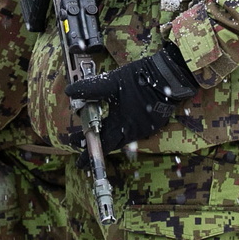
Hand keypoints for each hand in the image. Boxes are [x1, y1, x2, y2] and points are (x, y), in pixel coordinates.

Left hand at [66, 43, 199, 151]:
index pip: (102, 145)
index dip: (88, 154)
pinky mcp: (152, 122)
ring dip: (108, 134)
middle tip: (80, 141)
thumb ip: (90, 89)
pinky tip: (118, 118)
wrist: (169, 76)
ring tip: (97, 127)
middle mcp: (133, 131)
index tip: (79, 163)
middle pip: (110, 143)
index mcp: (122, 125)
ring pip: (122, 137)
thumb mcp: (111, 82)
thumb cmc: (140, 80)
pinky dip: (121, 128)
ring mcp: (144, 128)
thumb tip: (70, 92)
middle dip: (95, 142)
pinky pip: (133, 131)